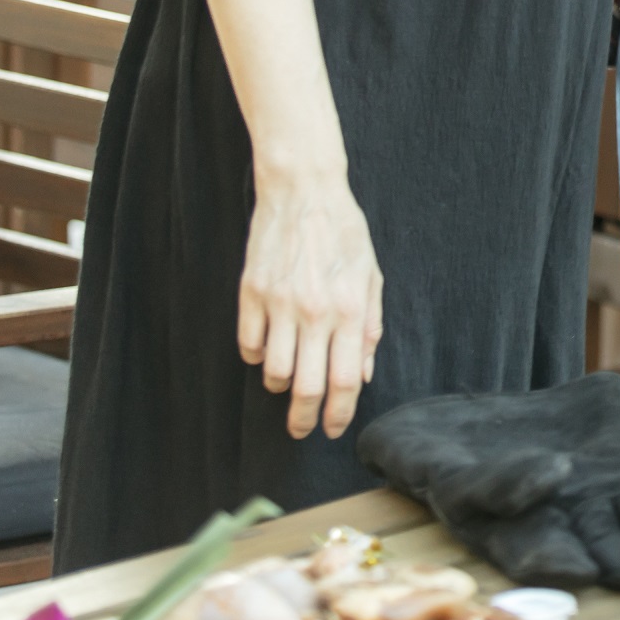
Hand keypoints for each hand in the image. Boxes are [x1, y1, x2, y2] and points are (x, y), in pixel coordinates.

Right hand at [238, 166, 385, 439]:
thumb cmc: (344, 233)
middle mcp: (314, 312)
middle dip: (303, 418)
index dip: (339, 414)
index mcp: (349, 310)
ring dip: (279, 386)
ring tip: (286, 383)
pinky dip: (256, 356)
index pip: (345, 380)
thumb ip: (368, 327)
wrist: (304, 191)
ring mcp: (279, 304)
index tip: (333, 428)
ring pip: (273, 372)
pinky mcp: (251, 294)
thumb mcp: (371, 276)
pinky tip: (267, 348)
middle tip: (301, 429)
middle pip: (306, 387)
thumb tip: (363, 374)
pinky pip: (248, 345)